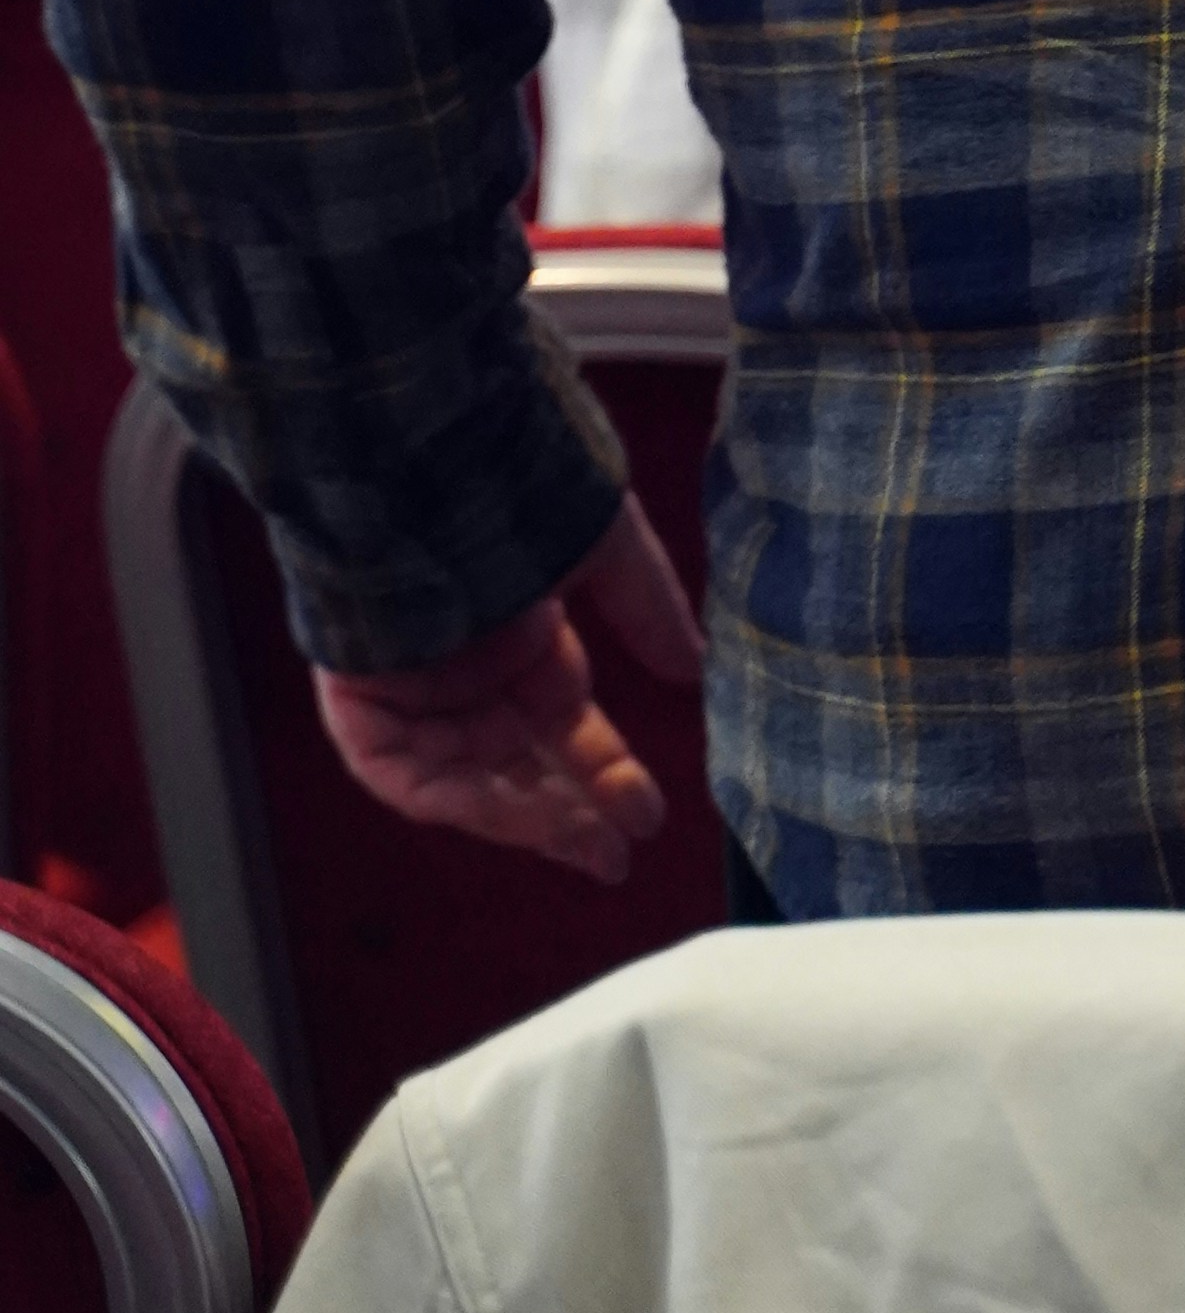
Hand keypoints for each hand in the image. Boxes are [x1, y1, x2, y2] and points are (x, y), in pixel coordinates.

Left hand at [313, 494, 705, 888]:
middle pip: (517, 768)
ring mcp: (413, 689)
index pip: (566, 729)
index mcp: (522, 639)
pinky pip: (398, 773)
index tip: (648, 818)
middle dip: (567, 815)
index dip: (607, 775)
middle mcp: (468, 673)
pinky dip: (450, 796)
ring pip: (464, 780)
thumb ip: (649, 610)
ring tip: (575, 836)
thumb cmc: (514, 487)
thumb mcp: (603, 548)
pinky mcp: (359, 699)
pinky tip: (500, 810)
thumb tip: (697, 668)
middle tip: (613, 855)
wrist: (421, 457)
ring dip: (519, 815)